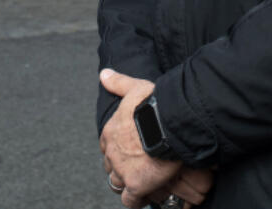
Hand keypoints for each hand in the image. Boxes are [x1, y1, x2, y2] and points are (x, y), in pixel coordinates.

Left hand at [100, 69, 213, 206]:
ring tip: (141, 182)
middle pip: (110, 165)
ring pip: (117, 183)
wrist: (167, 122)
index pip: (108, 145)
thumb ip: (118, 82)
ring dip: (127, 183)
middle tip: (136, 167)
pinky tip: (145, 197)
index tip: (130, 149)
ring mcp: (122, 169)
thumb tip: (104, 75)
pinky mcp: (136, 184)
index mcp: (111, 131)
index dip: (118, 149)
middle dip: (120, 167)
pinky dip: (136, 200)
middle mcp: (112, 151)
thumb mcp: (134, 87)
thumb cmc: (153, 104)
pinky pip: (130, 200)